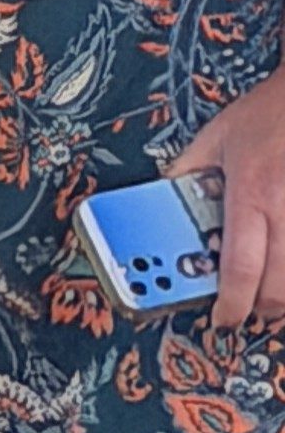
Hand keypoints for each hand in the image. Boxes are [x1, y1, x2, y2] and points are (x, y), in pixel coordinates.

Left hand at [165, 68, 284, 330]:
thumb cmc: (268, 115)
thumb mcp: (215, 137)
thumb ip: (186, 171)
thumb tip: (160, 200)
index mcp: (249, 192)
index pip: (239, 266)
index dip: (229, 302)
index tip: (219, 317)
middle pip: (277, 286)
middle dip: (257, 310)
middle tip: (240, 311)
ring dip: (282, 300)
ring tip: (265, 300)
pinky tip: (283, 276)